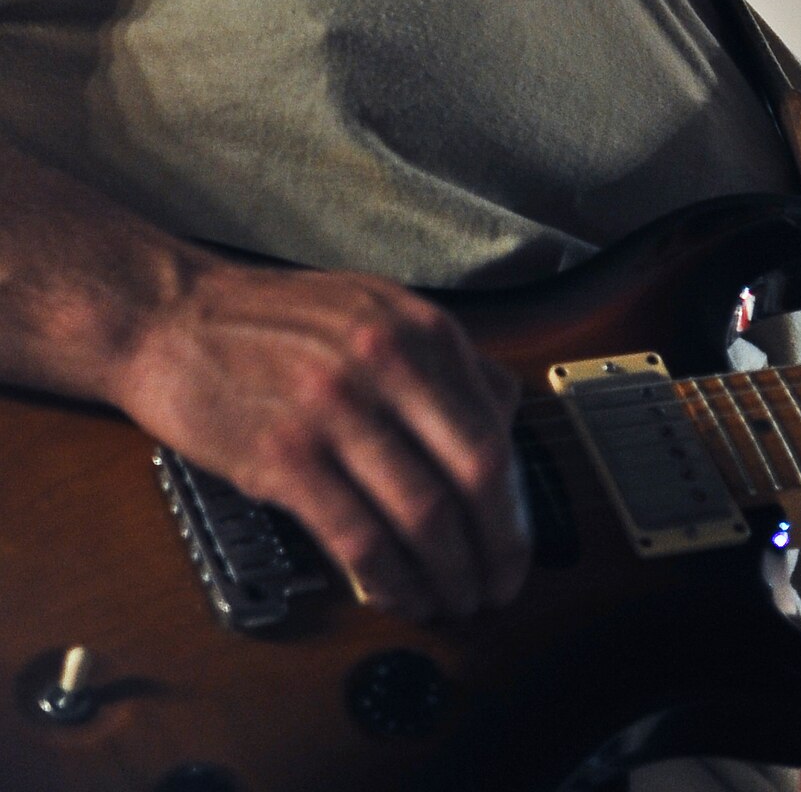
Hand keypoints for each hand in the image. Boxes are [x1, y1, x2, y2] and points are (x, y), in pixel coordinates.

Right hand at [114, 256, 529, 621]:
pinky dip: (390, 580)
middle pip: (475, 477)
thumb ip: (444, 360)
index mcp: (421, 330)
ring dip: (447, 576)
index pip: (495, 431)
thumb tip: (506, 415)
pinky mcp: (284, 456)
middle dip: (497, 549)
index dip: (515, 506)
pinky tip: (398, 596)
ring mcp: (335, 410)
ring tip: (451, 601)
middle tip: (498, 587)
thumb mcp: (377, 310)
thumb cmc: (275, 320)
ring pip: (422, 515)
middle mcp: (388, 363)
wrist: (173, 316)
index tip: (516, 544)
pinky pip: (358, 537)